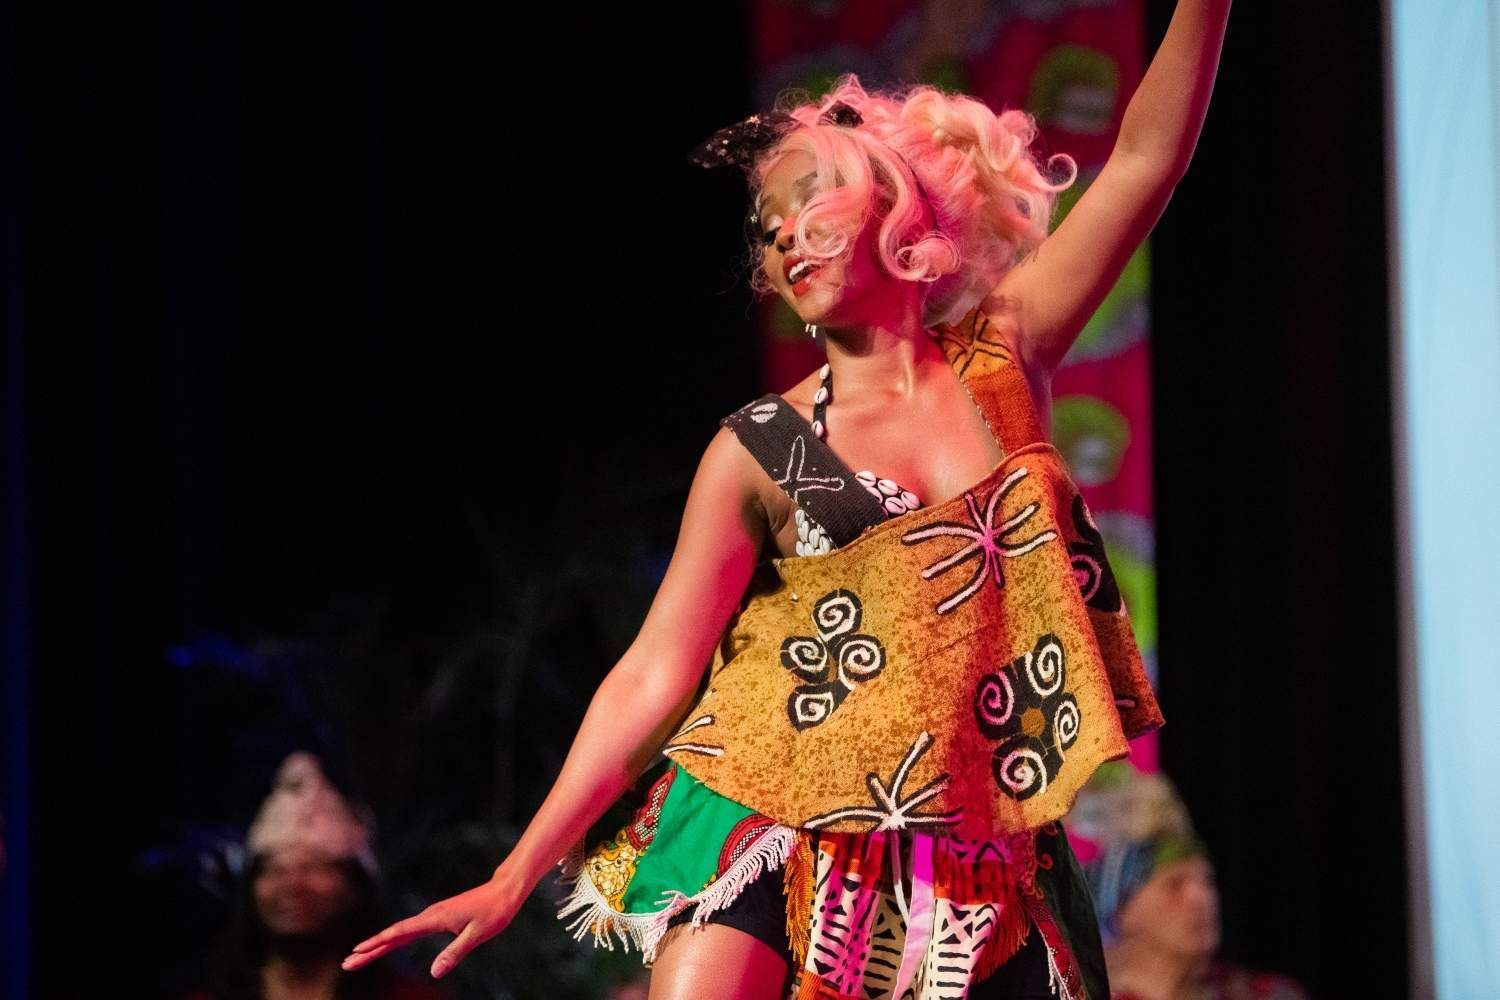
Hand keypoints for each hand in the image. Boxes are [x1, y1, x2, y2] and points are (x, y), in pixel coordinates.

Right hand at [341, 873, 524, 979]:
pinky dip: (394, 939)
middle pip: (393, 934)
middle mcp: (430, 915)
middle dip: (370, 949)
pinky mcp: (438, 918)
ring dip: (379, 944)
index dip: (377, 943)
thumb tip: (434, 974)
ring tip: (359, 956)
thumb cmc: (493, 912)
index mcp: (435, 918)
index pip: (400, 933)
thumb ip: (455, 953)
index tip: (357, 951)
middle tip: (348, 962)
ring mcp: (432, 916)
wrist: (504, 890)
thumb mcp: (477, 935)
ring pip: (400, 933)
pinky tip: (386, 945)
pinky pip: (410, 931)